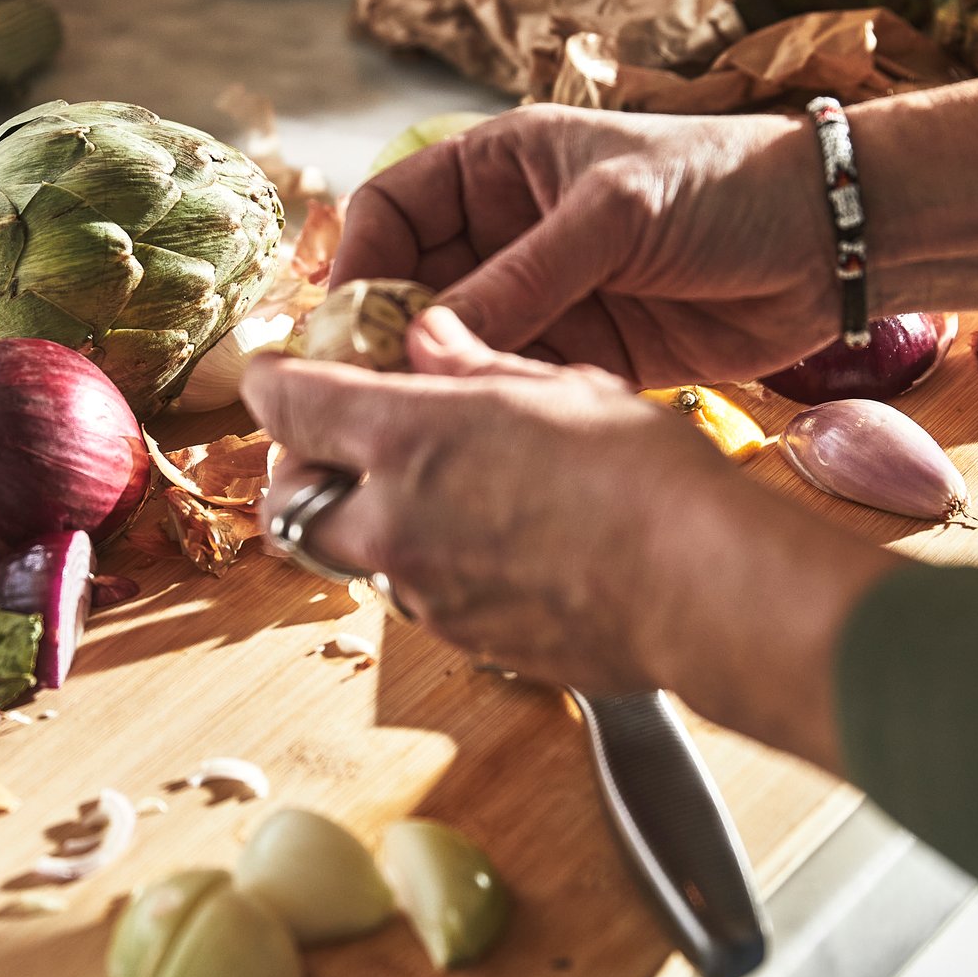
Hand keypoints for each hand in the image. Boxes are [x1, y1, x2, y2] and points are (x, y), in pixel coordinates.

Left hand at [243, 307, 892, 769]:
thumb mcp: (558, 385)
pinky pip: (415, 595)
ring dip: (365, 518)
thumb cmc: (643, 474)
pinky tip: (490, 538)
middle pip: (288, 502)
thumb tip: (427, 336)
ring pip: (351, 553)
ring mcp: (424, 592)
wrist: (704, 590)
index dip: (273, 381)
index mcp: (406, 438)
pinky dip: (424, 562)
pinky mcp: (464, 640)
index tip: (280, 372)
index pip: (287, 405)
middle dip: (298, 470)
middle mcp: (394, 522)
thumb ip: (474, 363)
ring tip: (433, 488)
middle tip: (341, 443)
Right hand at [335, 103, 837, 386]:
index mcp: (499, 169)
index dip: (358, 265)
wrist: (832, 241)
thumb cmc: (724, 185)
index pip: (393, 211)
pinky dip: (494, 406)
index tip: (341, 330)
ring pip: (458, 345)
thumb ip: (520, 277)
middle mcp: (508, 234)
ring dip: (437, 381)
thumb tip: (422, 340)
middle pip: (413, 288)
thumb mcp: (612, 213)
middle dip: (385, 339)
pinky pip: (514, 382)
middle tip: (365, 398)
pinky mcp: (581, 355)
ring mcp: (544, 298)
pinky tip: (482, 434)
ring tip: (413, 428)